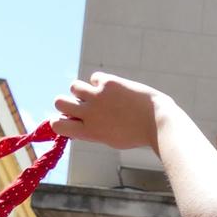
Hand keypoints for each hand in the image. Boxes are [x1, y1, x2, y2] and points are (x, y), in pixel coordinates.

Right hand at [49, 72, 163, 150]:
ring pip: (74, 86)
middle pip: (59, 102)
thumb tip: (75, 121)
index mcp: (89, 132)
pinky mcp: (109, 83)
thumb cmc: (136, 134)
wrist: (158, 122)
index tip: (72, 120)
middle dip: (68, 102)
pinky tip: (117, 90)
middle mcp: (90, 114)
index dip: (61, 120)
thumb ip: (92, 130)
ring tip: (99, 95)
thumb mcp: (111, 138)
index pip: (57, 125)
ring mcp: (98, 97)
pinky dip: (103, 82)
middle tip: (83, 105)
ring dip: (83, 90)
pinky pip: (95, 77)